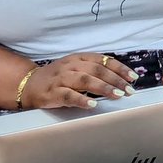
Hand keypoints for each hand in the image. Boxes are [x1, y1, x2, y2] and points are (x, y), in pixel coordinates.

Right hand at [21, 54, 137, 109]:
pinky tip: (93, 104)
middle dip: (116, 80)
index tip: (133, 78)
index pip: (104, 60)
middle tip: (129, 90)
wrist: (28, 84)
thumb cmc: (59, 77)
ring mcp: (61, 79)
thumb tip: (121, 79)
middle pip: (97, 70)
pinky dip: (82, 100)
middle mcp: (71, 66)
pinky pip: (69, 96)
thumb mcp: (77, 68)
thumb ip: (95, 70)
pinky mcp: (52, 93)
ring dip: (103, 87)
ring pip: (85, 81)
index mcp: (79, 58)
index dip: (120, 68)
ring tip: (117, 95)